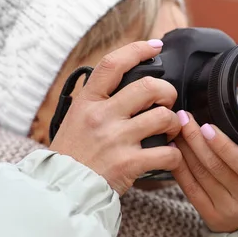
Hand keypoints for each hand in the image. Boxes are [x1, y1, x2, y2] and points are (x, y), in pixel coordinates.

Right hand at [50, 40, 181, 194]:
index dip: (137, 50)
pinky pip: (168, 153)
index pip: (113, 65)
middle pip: (149, 87)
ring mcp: (116, 140)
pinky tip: (170, 155)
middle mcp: (101, 116)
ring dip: (174, 123)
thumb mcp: (75, 118)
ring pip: (164, 117)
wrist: (61, 190)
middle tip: (168, 101)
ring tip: (170, 130)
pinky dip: (175, 155)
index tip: (154, 46)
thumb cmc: (72, 154)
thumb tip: (124, 82)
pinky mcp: (129, 164)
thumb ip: (98, 101)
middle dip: (167, 91)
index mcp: (87, 102)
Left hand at [170, 111, 237, 232]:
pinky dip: (180, 169)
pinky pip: (190, 190)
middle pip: (216, 166)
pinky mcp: (212, 216)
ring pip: (200, 176)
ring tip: (177, 131)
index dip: (222, 145)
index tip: (206, 126)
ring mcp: (229, 209)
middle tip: (184, 118)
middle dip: (195, 139)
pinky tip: (174, 153)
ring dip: (185, 150)